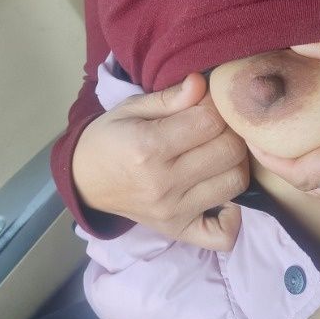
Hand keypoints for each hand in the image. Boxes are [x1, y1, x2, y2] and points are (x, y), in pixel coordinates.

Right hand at [72, 73, 248, 249]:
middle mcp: (163, 183)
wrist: (84, 181)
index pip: (210, 121)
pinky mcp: (179, 231)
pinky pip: (223, 234)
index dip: (215, 106)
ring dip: (235, 163)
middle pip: (229, 151)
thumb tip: (203, 84)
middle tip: (214, 128)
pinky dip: (233, 216)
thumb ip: (170, 97)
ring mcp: (173, 211)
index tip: (205, 104)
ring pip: (235, 183)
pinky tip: (220, 192)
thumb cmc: (110, 138)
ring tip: (217, 153)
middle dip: (229, 131)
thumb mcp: (131, 108)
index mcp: (148, 147)